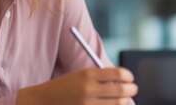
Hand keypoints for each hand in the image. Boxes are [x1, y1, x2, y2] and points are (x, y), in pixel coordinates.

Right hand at [16, 67, 137, 104]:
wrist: (42, 101)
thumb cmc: (65, 87)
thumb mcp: (80, 75)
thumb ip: (101, 77)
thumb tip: (124, 82)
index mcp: (88, 74)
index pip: (119, 73)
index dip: (128, 76)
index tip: (130, 78)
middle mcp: (89, 89)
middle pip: (121, 90)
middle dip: (132, 90)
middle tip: (133, 89)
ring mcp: (87, 104)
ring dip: (125, 102)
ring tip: (125, 99)